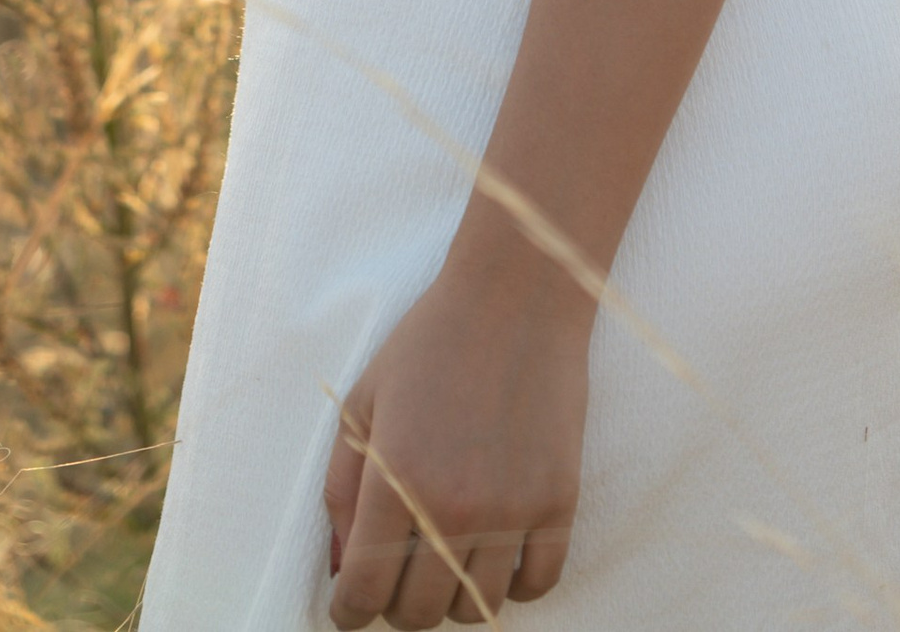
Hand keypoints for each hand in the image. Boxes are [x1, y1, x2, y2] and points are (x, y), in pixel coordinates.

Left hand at [323, 254, 585, 623]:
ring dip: (452, 598)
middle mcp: (454, 506)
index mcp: (397, 479)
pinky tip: (496, 558)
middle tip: (395, 579)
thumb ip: (343, 488)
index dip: (348, 611)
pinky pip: (538, 584)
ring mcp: (512, 508)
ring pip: (476, 609)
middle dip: (397, 607)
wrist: (515, 298)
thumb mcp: (364, 401)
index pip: (364, 590)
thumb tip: (342, 565)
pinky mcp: (558, 500)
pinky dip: (514, 586)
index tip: (348, 607)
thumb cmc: (430, 343)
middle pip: (420, 613)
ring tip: (444, 563)